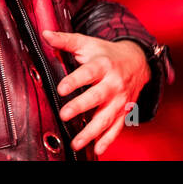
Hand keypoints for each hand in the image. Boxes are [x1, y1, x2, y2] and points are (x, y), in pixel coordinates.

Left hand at [42, 29, 150, 155]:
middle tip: (64, 114)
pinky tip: (97, 149)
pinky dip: (108, 140)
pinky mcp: (124, 111)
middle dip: (81, 106)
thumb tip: (45, 34)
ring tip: (76, 143)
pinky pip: (117, 128)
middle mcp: (113, 83)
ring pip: (107, 117)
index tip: (61, 88)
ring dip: (92, 132)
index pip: (88, 73)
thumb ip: (66, 40)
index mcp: (103, 64)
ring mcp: (120, 99)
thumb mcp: (87, 43)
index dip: (75, 80)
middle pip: (97, 96)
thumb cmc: (106, 53)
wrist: (137, 61)